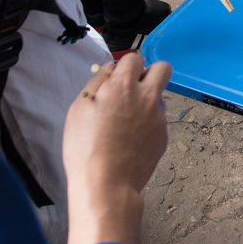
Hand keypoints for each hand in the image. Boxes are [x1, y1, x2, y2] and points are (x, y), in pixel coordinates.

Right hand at [63, 55, 171, 243]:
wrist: (106, 185)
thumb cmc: (86, 149)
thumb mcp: (78, 109)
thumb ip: (96, 83)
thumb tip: (109, 70)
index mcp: (123, 85)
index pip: (134, 58)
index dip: (125, 66)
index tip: (118, 77)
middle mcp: (146, 96)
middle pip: (162, 68)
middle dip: (150, 73)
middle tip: (134, 89)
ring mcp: (158, 116)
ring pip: (160, 96)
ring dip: (147, 100)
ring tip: (127, 121)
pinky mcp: (163, 134)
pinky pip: (158, 120)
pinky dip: (148, 124)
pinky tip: (131, 139)